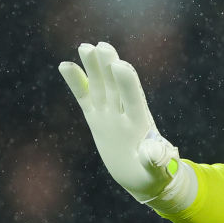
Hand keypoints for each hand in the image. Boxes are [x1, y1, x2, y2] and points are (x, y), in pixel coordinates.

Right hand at [58, 42, 178, 202]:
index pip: (134, 100)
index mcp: (141, 125)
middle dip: (109, 68)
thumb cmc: (154, 172)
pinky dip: (77, 83)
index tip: (121, 65)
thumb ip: (155, 158)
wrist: (144, 176)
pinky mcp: (97, 119)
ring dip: (94, 68)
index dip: (128, 83)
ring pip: (101, 88)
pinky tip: (66, 65)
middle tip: (102, 46)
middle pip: (116, 88)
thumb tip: (153, 152)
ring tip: (86, 47)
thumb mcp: (157, 168)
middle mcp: (124, 116)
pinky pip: (85, 98)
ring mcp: (110, 115)